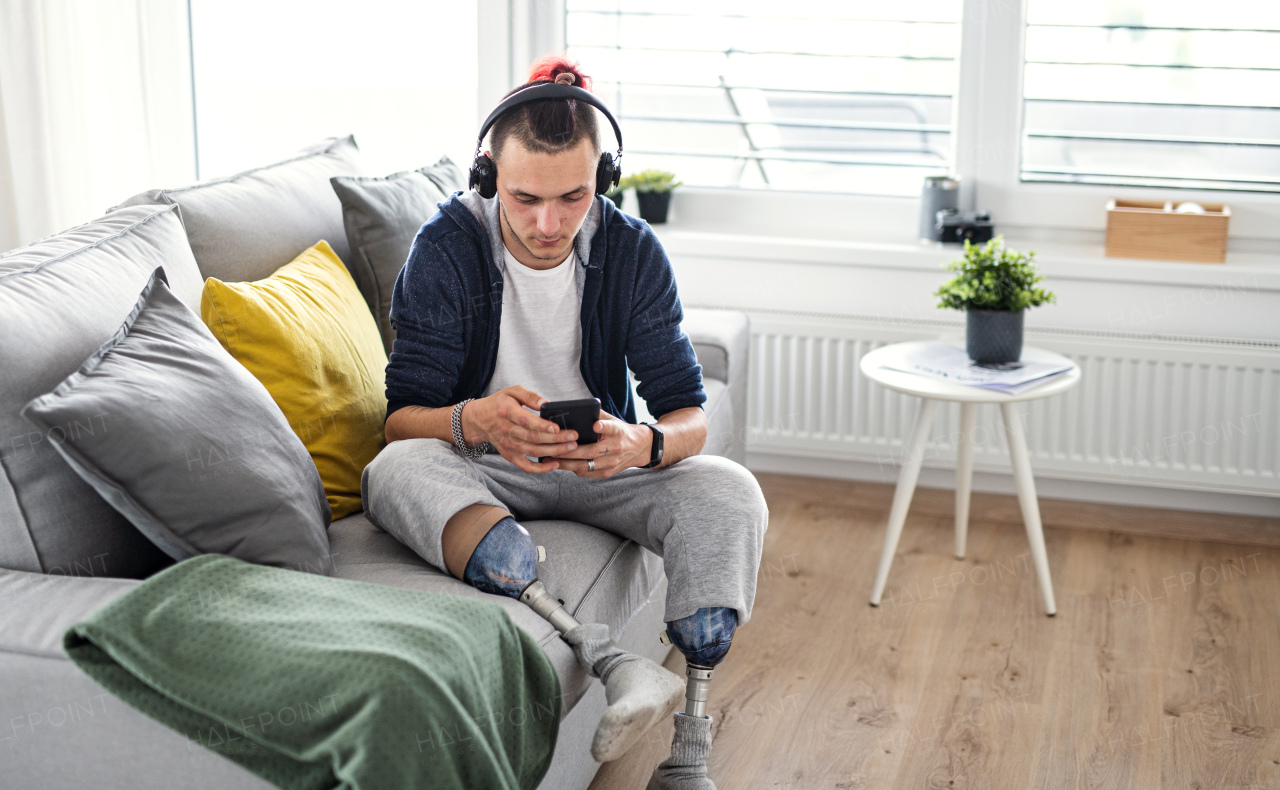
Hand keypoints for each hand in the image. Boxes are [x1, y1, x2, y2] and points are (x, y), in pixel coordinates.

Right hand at [460, 386, 577, 473]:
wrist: (479, 419)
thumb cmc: (500, 403)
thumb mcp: (512, 391)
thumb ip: (529, 396)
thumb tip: (547, 403)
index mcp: (506, 411)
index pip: (525, 421)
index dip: (542, 426)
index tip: (557, 427)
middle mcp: (506, 430)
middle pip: (533, 438)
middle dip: (556, 439)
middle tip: (574, 437)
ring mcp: (508, 445)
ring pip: (533, 451)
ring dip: (553, 451)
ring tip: (571, 447)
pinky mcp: (509, 455)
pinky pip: (525, 466)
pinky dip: (540, 469)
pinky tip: (555, 464)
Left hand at [549, 411, 652, 478]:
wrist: (639, 448)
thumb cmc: (621, 432)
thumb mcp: (614, 420)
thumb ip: (598, 415)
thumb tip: (575, 409)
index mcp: (619, 431)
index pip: (612, 428)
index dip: (604, 427)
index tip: (595, 425)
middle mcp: (616, 448)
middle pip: (591, 451)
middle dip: (570, 450)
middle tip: (553, 448)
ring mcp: (612, 462)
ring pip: (586, 465)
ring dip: (567, 463)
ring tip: (551, 458)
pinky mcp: (608, 472)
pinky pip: (587, 473)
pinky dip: (573, 469)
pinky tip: (561, 465)